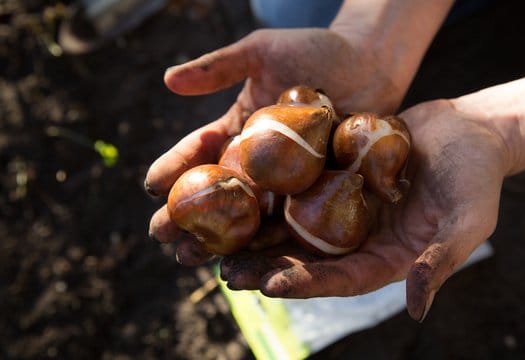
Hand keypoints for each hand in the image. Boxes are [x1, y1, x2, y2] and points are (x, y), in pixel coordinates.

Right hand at [145, 28, 402, 262]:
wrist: (370, 65)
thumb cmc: (316, 51)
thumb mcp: (263, 52)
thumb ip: (220, 67)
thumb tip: (168, 80)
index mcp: (238, 130)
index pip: (199, 151)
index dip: (174, 167)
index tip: (152, 186)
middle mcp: (257, 161)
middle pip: (216, 192)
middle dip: (186, 215)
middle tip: (164, 237)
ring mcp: (286, 181)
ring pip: (247, 215)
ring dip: (219, 238)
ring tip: (194, 258)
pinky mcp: (316, 194)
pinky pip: (291, 219)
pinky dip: (270, 241)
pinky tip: (251, 259)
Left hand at [219, 99, 510, 320]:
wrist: (471, 130)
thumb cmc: (478, 177)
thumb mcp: (468, 222)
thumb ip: (440, 262)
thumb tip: (416, 307)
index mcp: (390, 257)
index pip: (344, 278)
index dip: (309, 283)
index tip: (272, 286)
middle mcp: (362, 237)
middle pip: (310, 258)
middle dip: (269, 267)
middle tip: (228, 272)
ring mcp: (348, 205)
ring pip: (297, 224)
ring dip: (260, 233)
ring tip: (218, 240)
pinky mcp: (340, 174)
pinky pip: (302, 184)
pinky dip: (273, 188)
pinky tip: (240, 186)